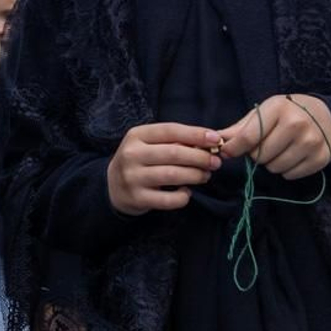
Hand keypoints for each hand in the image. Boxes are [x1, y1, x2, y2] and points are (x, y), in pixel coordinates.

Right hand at [106, 122, 223, 215]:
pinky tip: (186, 192)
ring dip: (195, 175)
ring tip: (205, 175)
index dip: (195, 134)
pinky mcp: (137, 198)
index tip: (216, 139)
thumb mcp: (149, 144)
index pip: (170, 130)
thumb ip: (174, 141)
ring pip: (172, 175)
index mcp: (136, 135)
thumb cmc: (141, 160)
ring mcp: (132, 177)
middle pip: (173, 153)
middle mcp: (131, 154)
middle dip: (200, 157)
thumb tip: (210, 142)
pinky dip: (183, 197)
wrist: (113, 186)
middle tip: (215, 162)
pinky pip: (168, 199)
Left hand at [218, 94, 330, 180]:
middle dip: (256, 154)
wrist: (325, 114)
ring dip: (270, 164)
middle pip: (260, 155)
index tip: (227, 152)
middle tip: (263, 146)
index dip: (234, 148)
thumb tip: (216, 141)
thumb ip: (239, 129)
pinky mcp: (322, 157)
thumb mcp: (262, 113)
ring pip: (275, 167)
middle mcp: (297, 124)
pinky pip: (291, 175)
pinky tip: (291, 156)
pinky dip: (286, 170)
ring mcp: (312, 141)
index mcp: (278, 109)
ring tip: (278, 150)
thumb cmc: (286, 113)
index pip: (248, 137)